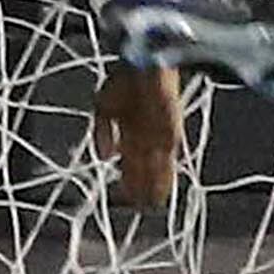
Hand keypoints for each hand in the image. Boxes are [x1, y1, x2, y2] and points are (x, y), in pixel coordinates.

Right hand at [95, 62, 184, 211]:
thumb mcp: (103, 107)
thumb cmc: (123, 79)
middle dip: (141, 188)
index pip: (128, 162)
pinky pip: (168, 160)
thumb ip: (101, 133)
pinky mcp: (172, 133)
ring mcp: (159, 136)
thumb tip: (103, 157)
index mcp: (129, 130)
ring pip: (157, 169)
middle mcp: (145, 136)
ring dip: (154, 187)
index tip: (124, 197)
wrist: (144, 65)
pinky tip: (162, 189)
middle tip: (140, 209)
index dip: (126, 180)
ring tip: (152, 205)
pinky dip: (165, 176)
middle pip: (143, 169)